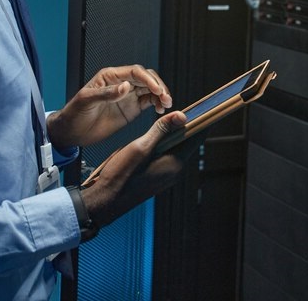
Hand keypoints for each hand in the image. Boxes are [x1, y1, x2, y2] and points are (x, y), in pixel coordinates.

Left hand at [47, 65, 172, 147]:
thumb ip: (107, 94)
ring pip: (150, 89)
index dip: (148, 79)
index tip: (157, 89)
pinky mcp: (131, 108)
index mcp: (110, 76)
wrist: (71, 132)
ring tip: (167, 104)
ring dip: (161, 94)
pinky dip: (158, 103)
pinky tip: (161, 109)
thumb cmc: (74, 113)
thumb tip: (126, 86)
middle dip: (158, 86)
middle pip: (146, 78)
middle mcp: (122, 83)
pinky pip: (149, 101)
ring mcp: (128, 96)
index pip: (135, 72)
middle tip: (166, 98)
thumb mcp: (87, 101)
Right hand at [78, 111, 197, 229]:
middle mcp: (175, 171)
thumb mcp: (141, 147)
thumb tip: (181, 116)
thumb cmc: (121, 176)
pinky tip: (153, 138)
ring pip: (175, 148)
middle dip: (184, 125)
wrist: (106, 200)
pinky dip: (164, 144)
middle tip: (178, 109)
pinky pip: (166, 155)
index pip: (196, 137)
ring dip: (171, 135)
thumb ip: (161, 130)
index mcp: (175, 163)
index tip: (201, 106)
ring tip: (164, 121)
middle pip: (187, 141)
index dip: (199, 120)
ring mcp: (166, 175)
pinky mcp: (157, 176)